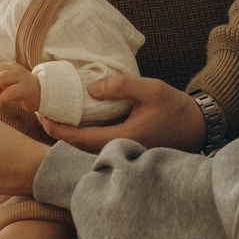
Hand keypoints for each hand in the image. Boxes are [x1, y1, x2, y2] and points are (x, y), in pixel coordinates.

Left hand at [0, 61, 40, 112]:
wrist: (41, 93)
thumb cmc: (19, 89)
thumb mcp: (3, 87)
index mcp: (7, 66)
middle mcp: (14, 69)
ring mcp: (21, 78)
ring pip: (2, 77)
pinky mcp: (26, 89)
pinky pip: (12, 91)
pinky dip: (3, 98)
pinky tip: (1, 103)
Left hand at [43, 74, 206, 154]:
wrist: (197, 127)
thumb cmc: (175, 107)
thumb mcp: (150, 89)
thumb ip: (121, 86)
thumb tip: (90, 89)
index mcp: (121, 139)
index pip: (79, 139)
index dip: (57, 128)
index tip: (41, 115)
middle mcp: (118, 150)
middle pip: (78, 146)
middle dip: (57, 130)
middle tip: (41, 112)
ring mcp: (122, 152)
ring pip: (86, 147)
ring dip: (68, 133)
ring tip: (53, 114)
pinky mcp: (125, 148)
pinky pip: (96, 145)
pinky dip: (82, 134)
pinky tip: (76, 120)